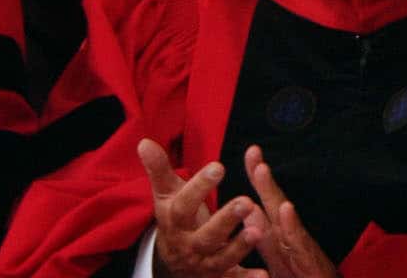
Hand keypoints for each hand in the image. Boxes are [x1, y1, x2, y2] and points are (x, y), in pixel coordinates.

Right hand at [137, 138, 267, 277]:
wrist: (173, 263)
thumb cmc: (175, 219)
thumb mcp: (166, 195)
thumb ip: (159, 170)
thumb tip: (143, 142)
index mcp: (176, 222)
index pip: (184, 205)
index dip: (199, 187)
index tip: (219, 166)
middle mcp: (189, 245)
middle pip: (206, 235)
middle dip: (225, 220)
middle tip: (246, 202)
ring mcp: (205, 264)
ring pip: (222, 258)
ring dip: (240, 247)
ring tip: (258, 230)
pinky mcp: (220, 277)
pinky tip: (263, 274)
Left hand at [244, 145, 339, 277]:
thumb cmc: (302, 277)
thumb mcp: (277, 258)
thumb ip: (264, 237)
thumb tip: (250, 212)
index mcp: (280, 234)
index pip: (267, 202)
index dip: (258, 178)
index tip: (251, 152)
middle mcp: (290, 235)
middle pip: (274, 201)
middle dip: (262, 177)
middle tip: (253, 151)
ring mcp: (299, 246)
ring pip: (284, 216)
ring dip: (273, 192)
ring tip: (261, 170)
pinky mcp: (307, 261)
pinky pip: (297, 242)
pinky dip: (292, 226)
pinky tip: (286, 209)